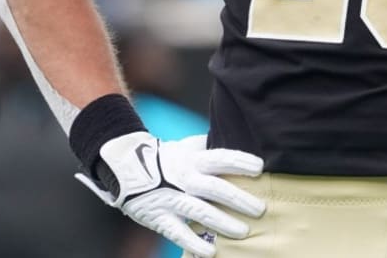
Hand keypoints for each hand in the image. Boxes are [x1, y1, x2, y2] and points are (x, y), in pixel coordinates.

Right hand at [75, 132, 264, 256]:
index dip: (240, 163)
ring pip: (200, 212)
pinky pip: (178, 233)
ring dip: (224, 222)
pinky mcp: (160, 217)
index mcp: (192, 159)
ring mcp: (171, 198)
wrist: (125, 167)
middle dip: (239, 199)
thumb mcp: (186, 146)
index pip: (221, 158)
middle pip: (216, 188)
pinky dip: (195, 244)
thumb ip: (209, 147)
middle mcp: (184, 178)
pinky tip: (212, 252)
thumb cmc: (165, 157)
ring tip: (244, 231)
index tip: (260, 169)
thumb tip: (236, 140)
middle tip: (260, 209)